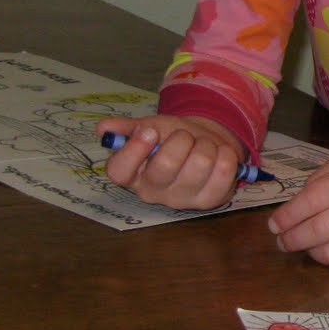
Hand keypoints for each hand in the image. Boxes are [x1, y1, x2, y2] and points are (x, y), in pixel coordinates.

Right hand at [95, 114, 244, 209]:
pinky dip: (225, 153)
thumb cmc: (171, 139)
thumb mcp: (149, 128)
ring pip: (200, 163)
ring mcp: (182, 200)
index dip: (134, 150)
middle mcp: (153, 192)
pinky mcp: (210, 201)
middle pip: (165, 165)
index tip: (150, 132)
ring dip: (206, 144)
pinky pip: (225, 170)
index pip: (119, 171)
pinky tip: (218, 155)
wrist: (204, 146)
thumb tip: (103, 128)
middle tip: (185, 136)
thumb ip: (127, 128)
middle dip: (181, 139)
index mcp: (131, 174)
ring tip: (202, 145)